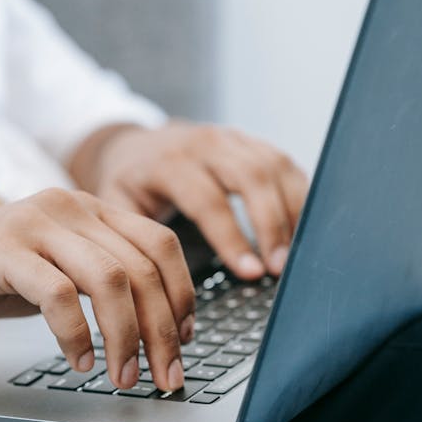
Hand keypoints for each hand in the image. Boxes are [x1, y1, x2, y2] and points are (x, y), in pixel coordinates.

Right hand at [0, 189, 194, 392]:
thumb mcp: (60, 269)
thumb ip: (104, 280)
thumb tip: (161, 324)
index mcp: (89, 208)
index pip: (160, 243)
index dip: (182, 294)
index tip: (185, 338)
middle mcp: (68, 207)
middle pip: (141, 267)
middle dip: (162, 330)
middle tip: (166, 375)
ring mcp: (35, 226)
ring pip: (110, 280)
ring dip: (127, 338)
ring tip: (124, 377)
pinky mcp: (3, 252)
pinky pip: (59, 296)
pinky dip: (77, 336)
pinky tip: (79, 362)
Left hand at [69, 122, 308, 279]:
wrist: (139, 144)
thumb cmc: (130, 184)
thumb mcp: (117, 206)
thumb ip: (134, 237)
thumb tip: (154, 283)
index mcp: (169, 162)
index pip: (208, 200)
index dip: (232, 239)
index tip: (252, 272)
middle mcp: (206, 143)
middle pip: (251, 176)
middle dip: (272, 225)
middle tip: (281, 267)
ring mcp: (234, 138)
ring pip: (275, 166)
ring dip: (293, 211)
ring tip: (298, 254)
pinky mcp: (254, 142)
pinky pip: (286, 164)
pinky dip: (300, 196)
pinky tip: (303, 228)